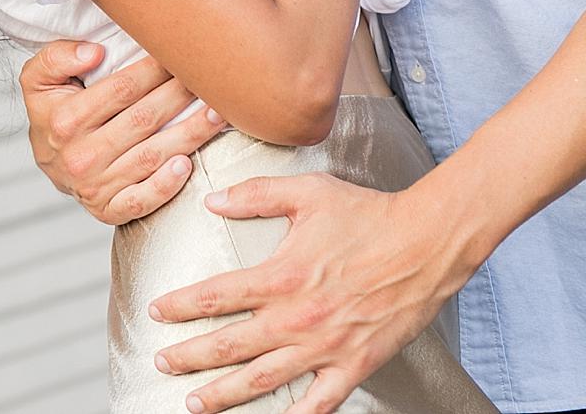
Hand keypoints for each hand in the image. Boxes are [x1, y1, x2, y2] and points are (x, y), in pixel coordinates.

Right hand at [19, 41, 224, 225]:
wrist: (48, 162)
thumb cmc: (52, 113)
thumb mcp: (39, 78)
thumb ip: (57, 57)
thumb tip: (94, 52)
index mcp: (65, 120)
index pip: (121, 90)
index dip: (154, 70)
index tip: (178, 53)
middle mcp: (80, 155)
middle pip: (144, 120)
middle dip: (180, 96)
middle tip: (209, 77)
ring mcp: (95, 186)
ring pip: (151, 157)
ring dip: (190, 135)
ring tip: (217, 113)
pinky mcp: (108, 210)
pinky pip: (141, 201)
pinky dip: (166, 186)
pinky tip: (188, 165)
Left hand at [147, 174, 479, 412]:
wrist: (427, 244)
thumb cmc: (369, 215)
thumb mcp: (308, 193)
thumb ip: (256, 194)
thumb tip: (214, 200)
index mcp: (281, 276)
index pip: (215, 296)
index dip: (180, 305)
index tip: (157, 310)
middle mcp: (298, 318)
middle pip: (230, 347)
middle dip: (190, 358)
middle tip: (162, 362)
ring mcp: (326, 347)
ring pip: (263, 380)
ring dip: (224, 394)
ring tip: (195, 403)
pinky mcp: (355, 364)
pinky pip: (320, 401)